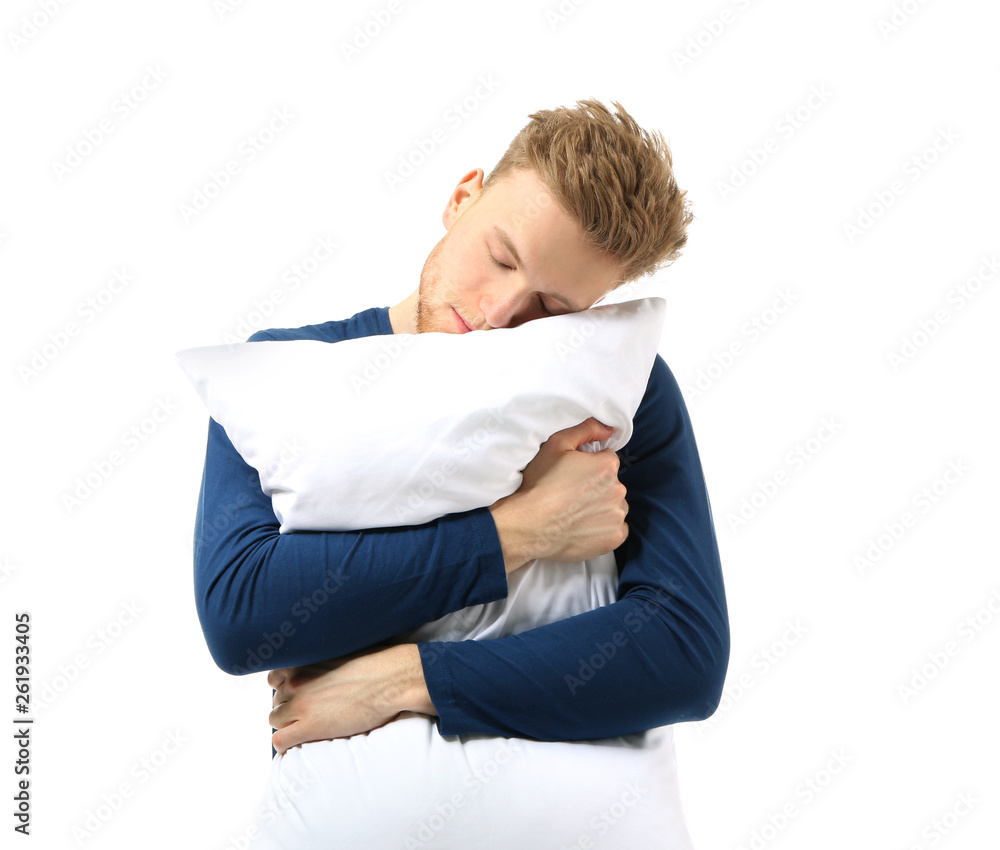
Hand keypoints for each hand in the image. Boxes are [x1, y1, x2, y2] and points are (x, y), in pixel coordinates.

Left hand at [267, 644, 434, 754]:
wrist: (390, 679)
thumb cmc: (375, 662)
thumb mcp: (341, 651)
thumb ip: (321, 661)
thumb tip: (320, 671)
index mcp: (302, 660)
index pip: (274, 678)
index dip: (285, 688)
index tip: (298, 694)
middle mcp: (295, 680)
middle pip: (276, 700)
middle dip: (289, 707)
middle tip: (309, 713)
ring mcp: (300, 704)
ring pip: (275, 720)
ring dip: (288, 724)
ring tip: (307, 727)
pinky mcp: (310, 726)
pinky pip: (281, 741)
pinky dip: (285, 744)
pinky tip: (298, 743)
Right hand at [489, 417, 628, 572]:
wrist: (529, 525)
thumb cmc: (540, 485)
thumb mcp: (556, 445)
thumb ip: (585, 430)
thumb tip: (608, 427)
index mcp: (607, 466)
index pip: (607, 461)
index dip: (590, 467)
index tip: (574, 477)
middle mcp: (618, 490)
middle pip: (612, 484)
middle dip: (597, 487)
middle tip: (571, 495)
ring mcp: (617, 516)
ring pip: (615, 506)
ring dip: (602, 507)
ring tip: (576, 512)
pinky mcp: (614, 538)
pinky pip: (616, 529)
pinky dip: (604, 529)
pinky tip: (583, 526)